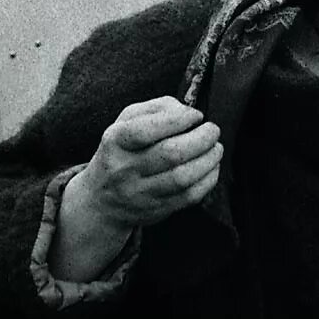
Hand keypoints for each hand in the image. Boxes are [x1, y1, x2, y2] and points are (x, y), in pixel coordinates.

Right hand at [58, 94, 221, 260]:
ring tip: (216, 148)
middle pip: (171, 154)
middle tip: (213, 130)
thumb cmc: (121, 151)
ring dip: (209, 160)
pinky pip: (189, 196)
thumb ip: (156, 108)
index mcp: (116, 141)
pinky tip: (211, 167)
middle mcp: (125, 168)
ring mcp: (140, 192)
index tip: (195, 115)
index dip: (179, 120)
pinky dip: (208, 180)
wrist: (102, 200)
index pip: (147, 129)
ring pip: (183, 177)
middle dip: (202, 139)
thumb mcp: (125, 121)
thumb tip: (186, 112)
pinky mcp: (157, 210)